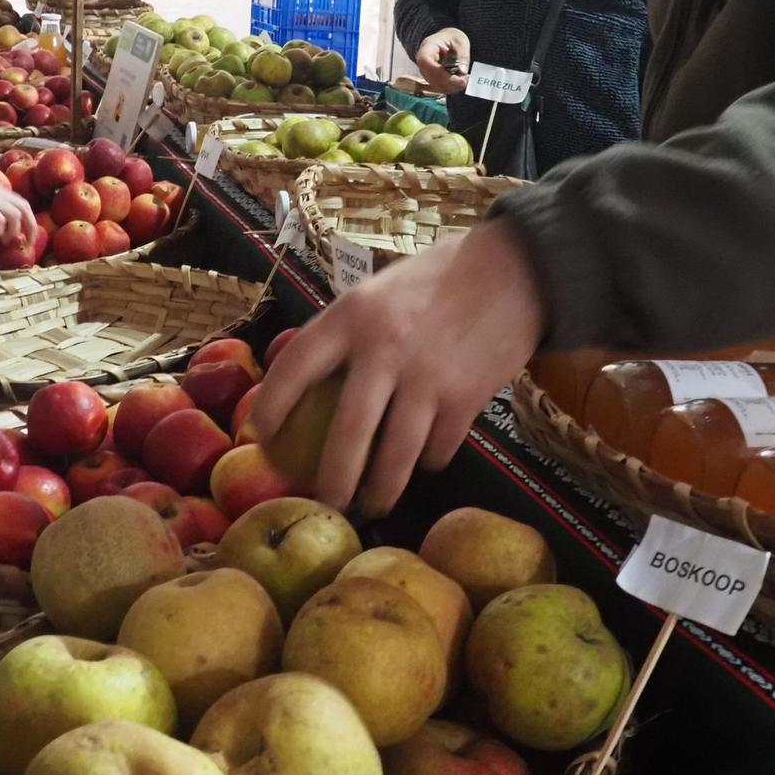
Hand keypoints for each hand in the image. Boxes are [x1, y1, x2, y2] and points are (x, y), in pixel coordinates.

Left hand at [251, 220, 545, 517]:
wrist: (513, 270)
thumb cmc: (436, 279)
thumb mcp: (378, 290)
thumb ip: (348, 331)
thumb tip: (306, 379)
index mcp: (352, 315)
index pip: (295, 367)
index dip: (271, 407)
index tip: (261, 436)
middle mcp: (385, 348)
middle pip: (348, 433)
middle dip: (333, 479)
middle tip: (325, 502)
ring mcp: (428, 377)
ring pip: (396, 455)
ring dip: (381, 489)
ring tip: (371, 504)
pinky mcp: (466, 398)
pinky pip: (437, 448)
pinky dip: (426, 461)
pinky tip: (421, 461)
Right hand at [415, 28, 469, 94]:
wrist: (445, 40)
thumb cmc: (451, 38)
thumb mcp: (460, 41)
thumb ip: (462, 55)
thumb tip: (462, 71)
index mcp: (428, 47)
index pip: (425, 62)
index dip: (439, 72)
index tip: (456, 76)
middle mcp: (422, 61)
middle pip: (431, 77)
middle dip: (450, 82)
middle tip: (466, 80)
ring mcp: (425, 72)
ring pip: (435, 85)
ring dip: (451, 87)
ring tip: (465, 80)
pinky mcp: (431, 79)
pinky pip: (439, 87)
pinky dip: (451, 88)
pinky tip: (460, 83)